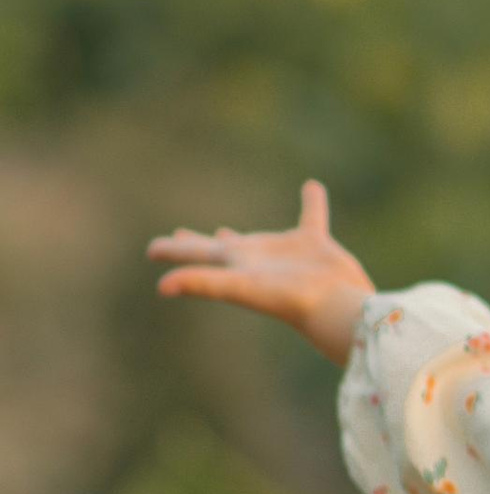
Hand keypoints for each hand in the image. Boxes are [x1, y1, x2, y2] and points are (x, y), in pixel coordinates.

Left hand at [147, 179, 377, 365]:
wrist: (335, 306)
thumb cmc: (288, 299)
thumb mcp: (238, 287)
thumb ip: (200, 283)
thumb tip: (161, 287)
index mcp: (233, 266)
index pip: (195, 255)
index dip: (172, 251)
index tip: (151, 250)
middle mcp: (254, 259)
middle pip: (217, 248)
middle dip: (197, 243)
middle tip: (178, 235)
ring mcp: (285, 253)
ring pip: (258, 239)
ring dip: (239, 235)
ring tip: (223, 230)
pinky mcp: (315, 244)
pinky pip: (312, 216)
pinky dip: (312, 202)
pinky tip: (312, 187)